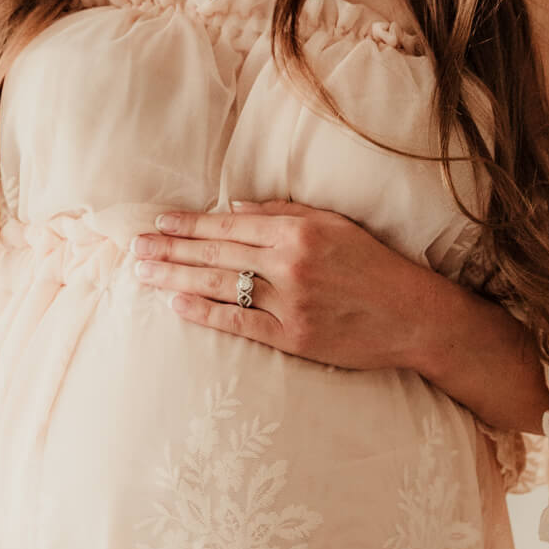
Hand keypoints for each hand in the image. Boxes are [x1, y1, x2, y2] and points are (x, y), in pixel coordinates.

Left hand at [130, 198, 428, 372]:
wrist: (413, 316)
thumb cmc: (373, 264)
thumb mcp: (333, 224)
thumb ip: (282, 213)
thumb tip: (231, 209)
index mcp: (298, 232)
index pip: (229, 226)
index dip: (189, 224)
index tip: (159, 222)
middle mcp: (289, 265)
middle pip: (215, 255)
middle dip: (170, 250)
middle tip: (135, 248)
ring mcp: (290, 304)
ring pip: (220, 288)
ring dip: (176, 279)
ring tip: (143, 274)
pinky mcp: (293, 338)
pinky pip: (239, 324)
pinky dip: (205, 314)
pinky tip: (177, 305)